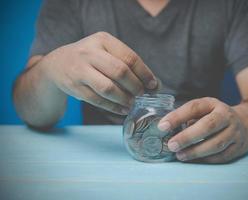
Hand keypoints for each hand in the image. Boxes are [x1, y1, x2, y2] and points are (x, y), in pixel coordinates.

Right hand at [39, 32, 157, 114]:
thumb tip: (155, 84)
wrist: (57, 64)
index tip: (153, 85)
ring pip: (108, 88)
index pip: (129, 57)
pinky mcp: (74, 86)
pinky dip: (113, 107)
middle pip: (120, 71)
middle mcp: (90, 52)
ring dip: (124, 99)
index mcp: (103, 40)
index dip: (144, 73)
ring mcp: (80, 69)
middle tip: (141, 95)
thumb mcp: (106, 52)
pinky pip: (97, 100)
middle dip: (135, 86)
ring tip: (132, 104)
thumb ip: (127, 64)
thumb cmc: (90, 58)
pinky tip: (122, 109)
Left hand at [157, 97, 247, 162]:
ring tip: (180, 155)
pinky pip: (222, 156)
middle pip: (208, 126)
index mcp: (213, 104)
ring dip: (196, 151)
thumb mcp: (202, 109)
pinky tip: (194, 160)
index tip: (162, 126)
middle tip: (171, 145)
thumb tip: (166, 128)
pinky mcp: (239, 147)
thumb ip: (187, 116)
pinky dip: (206, 159)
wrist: (246, 122)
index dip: (177, 117)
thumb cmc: (215, 116)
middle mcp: (226, 116)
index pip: (194, 108)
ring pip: (216, 144)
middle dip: (187, 137)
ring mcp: (235, 132)